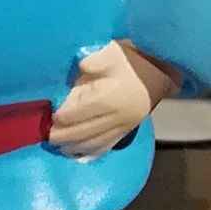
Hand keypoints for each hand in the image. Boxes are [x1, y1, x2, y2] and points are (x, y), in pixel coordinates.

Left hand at [50, 40, 177, 159]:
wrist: (162, 71)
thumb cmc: (134, 60)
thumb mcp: (113, 53)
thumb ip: (95, 61)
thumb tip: (81, 66)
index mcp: (110, 98)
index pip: (81, 112)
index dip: (65, 116)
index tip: (51, 117)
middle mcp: (116, 116)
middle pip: (86, 131)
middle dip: (65, 136)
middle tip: (48, 137)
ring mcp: (123, 125)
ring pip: (96, 142)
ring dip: (76, 146)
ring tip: (60, 147)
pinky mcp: (128, 129)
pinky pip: (109, 145)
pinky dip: (94, 152)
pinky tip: (82, 156)